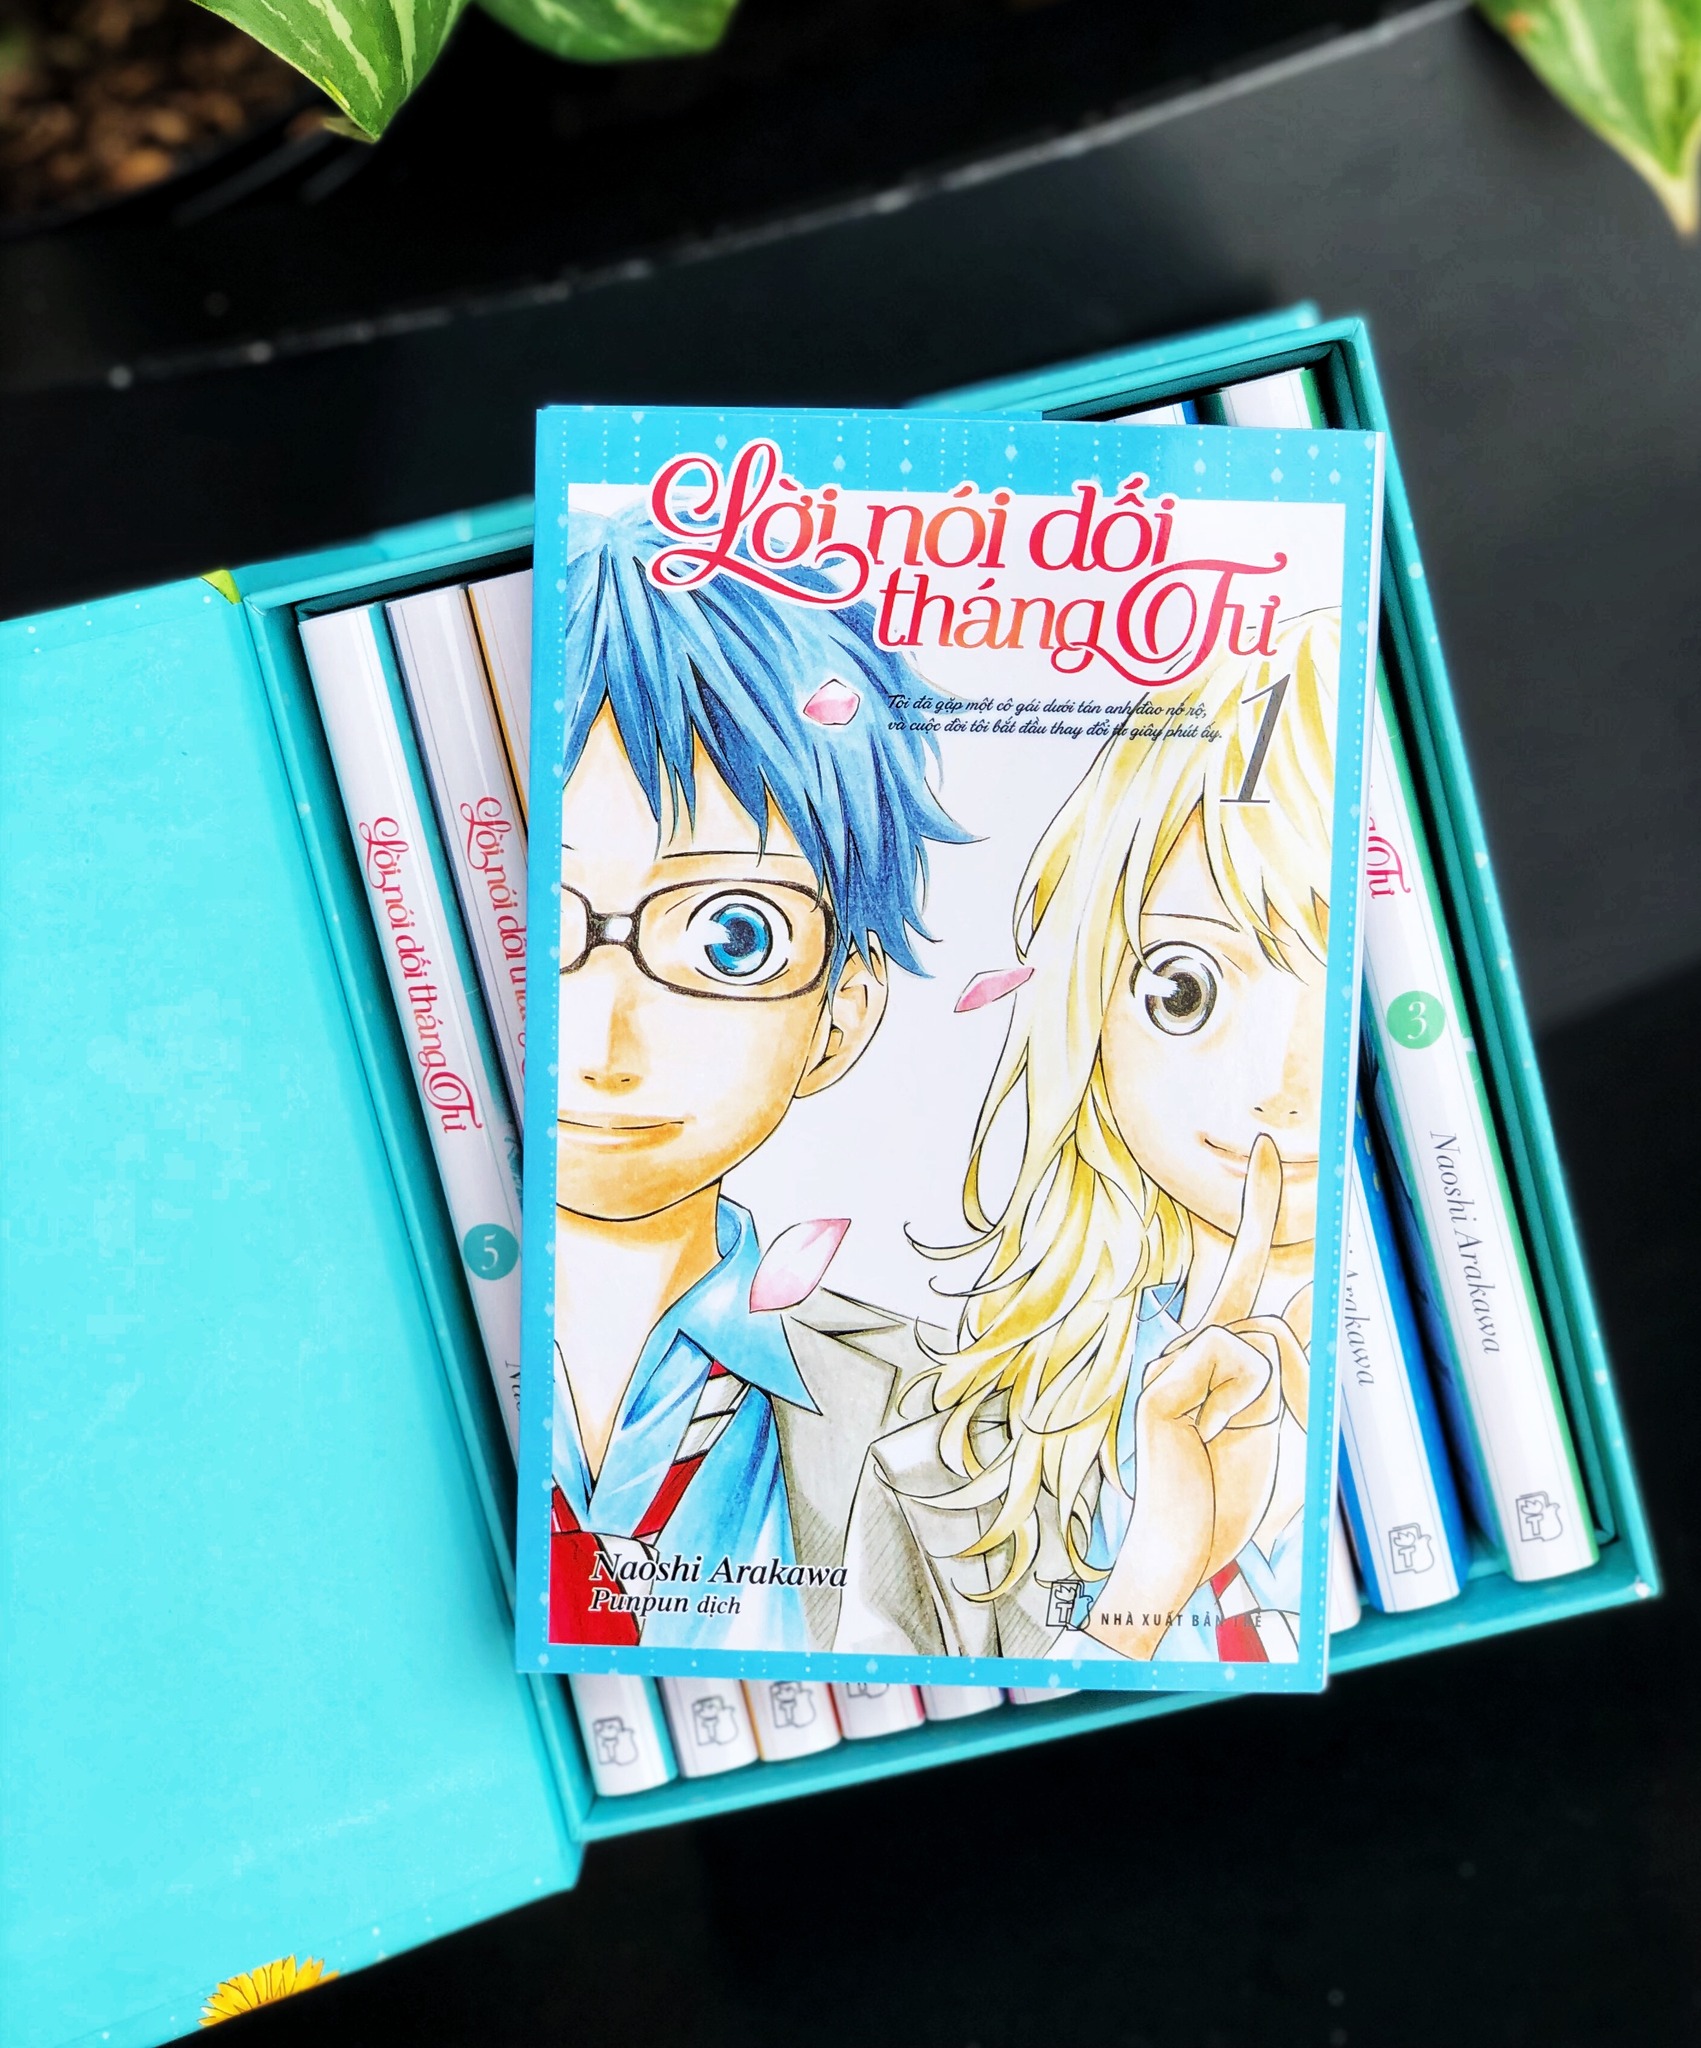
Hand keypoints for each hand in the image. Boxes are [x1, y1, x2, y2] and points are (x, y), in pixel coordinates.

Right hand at [1083, 1135, 1293, 1658]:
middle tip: (1249, 1409)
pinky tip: (1207, 1437)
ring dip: (1269, 1402)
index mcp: (1218, 1349)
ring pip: (1265, 1342)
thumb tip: (1307, 1294)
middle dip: (1292, 1380)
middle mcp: (1192, 1344)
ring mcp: (1172, 1359)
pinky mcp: (1161, 1381)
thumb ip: (1284, 1362)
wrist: (1180, 1547)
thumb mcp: (1271, 1422)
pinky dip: (1244, 1407)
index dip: (1254, 1206)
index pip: (1241, 1267)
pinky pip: (1239, 1362)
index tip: (1266, 1146)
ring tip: (1226, 1446)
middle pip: (1274, 1319)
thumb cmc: (1221, 1493)